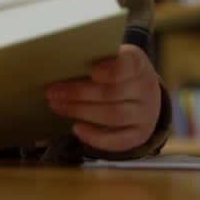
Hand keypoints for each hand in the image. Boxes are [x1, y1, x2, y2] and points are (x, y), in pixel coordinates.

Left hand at [46, 44, 162, 152]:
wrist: (145, 95)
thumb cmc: (118, 73)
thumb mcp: (113, 59)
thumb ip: (94, 60)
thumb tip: (60, 64)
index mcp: (138, 64)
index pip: (130, 65)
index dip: (112, 69)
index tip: (92, 71)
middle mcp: (146, 88)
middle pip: (113, 93)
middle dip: (79, 93)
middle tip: (52, 92)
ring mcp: (145, 114)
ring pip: (114, 116)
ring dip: (81, 112)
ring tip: (57, 106)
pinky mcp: (140, 134)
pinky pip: (119, 140)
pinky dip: (96, 137)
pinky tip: (76, 128)